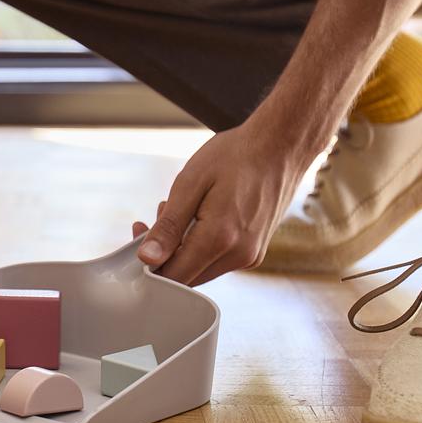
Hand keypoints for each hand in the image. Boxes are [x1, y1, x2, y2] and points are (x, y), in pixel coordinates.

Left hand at [130, 120, 310, 285]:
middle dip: (165, 252)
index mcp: (219, 239)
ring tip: (183, 210)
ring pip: (202, 269)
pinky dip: (202, 246)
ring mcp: (250, 256)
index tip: (140, 232)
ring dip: (183, 248)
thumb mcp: (190, 183)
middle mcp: (239, 255)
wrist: (281, 146)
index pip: (173, 275)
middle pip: (187, 277)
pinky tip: (201, 217)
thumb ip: (169, 226)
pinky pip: (219, 261)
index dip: (150, 262)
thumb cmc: (235, 156)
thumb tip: (147, 259)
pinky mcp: (255, 252)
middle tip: (160, 213)